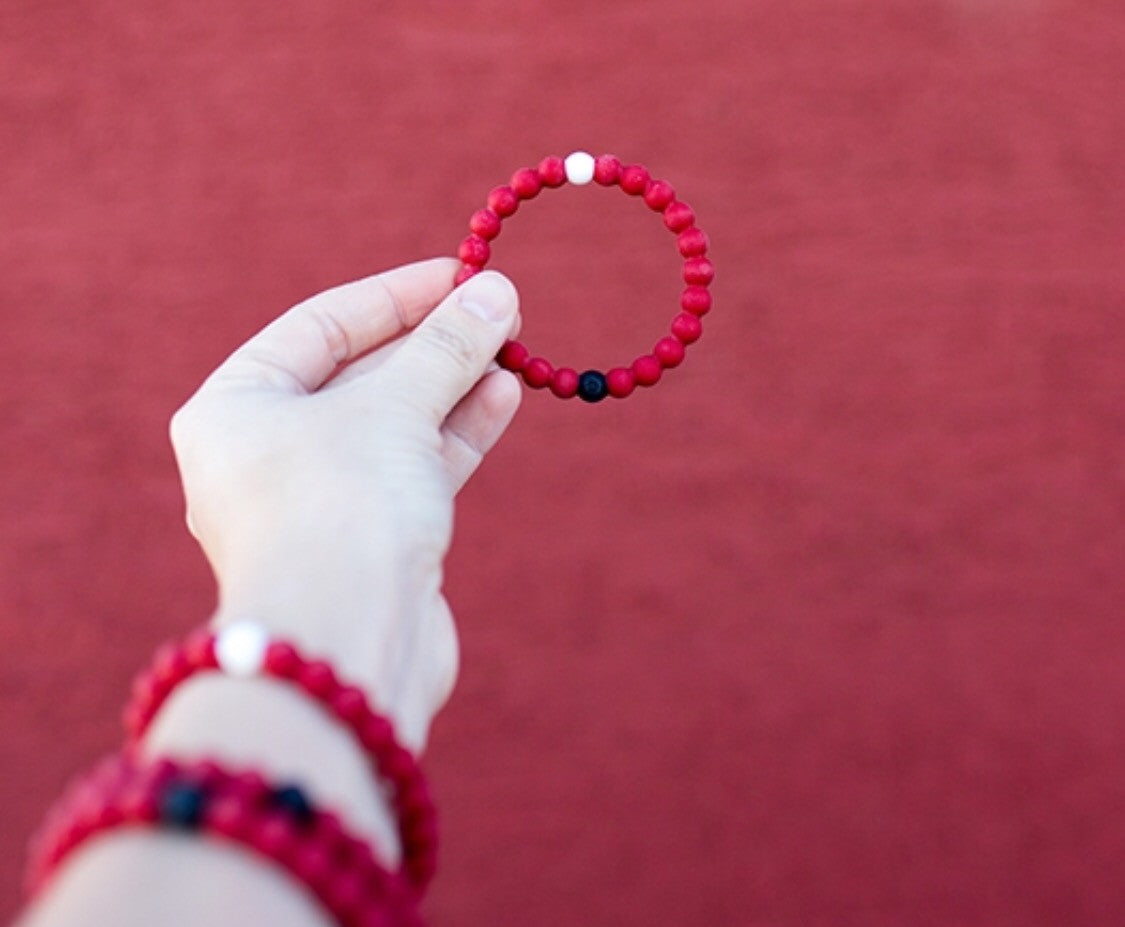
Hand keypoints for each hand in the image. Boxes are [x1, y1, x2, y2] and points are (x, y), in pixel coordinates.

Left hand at [168, 258, 521, 748]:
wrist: (346, 646)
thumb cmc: (342, 507)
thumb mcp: (393, 408)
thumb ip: (445, 347)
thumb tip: (496, 292)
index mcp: (234, 410)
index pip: (319, 327)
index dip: (394, 296)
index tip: (458, 273)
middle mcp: (267, 455)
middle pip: (359, 376)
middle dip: (431, 343)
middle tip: (498, 309)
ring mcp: (320, 502)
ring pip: (394, 426)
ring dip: (452, 386)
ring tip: (511, 349)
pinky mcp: (368, 542)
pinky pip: (414, 470)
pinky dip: (456, 434)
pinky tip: (502, 397)